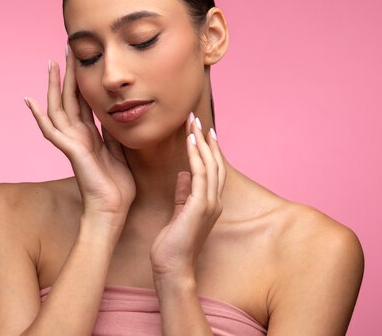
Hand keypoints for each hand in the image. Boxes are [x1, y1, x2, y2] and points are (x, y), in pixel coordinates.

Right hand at [24, 46, 135, 226]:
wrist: (113, 210)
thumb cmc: (118, 187)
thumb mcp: (120, 150)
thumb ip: (113, 131)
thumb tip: (115, 112)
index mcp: (90, 135)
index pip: (83, 101)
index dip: (81, 80)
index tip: (82, 58)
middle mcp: (77, 136)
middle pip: (69, 99)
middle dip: (67, 73)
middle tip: (66, 49)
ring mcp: (71, 143)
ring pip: (58, 109)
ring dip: (54, 86)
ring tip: (51, 64)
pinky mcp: (71, 151)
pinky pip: (51, 131)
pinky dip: (39, 116)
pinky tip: (30, 100)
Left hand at [149, 113, 225, 280]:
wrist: (172, 268)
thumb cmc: (172, 245)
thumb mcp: (178, 213)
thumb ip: (183, 194)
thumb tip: (184, 175)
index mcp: (209, 203)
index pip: (211, 170)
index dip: (207, 149)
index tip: (199, 130)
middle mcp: (214, 201)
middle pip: (214, 162)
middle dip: (205, 139)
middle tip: (195, 118)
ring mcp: (210, 204)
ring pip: (210, 164)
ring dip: (201, 141)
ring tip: (192, 122)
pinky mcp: (200, 206)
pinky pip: (200, 174)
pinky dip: (196, 155)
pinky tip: (190, 140)